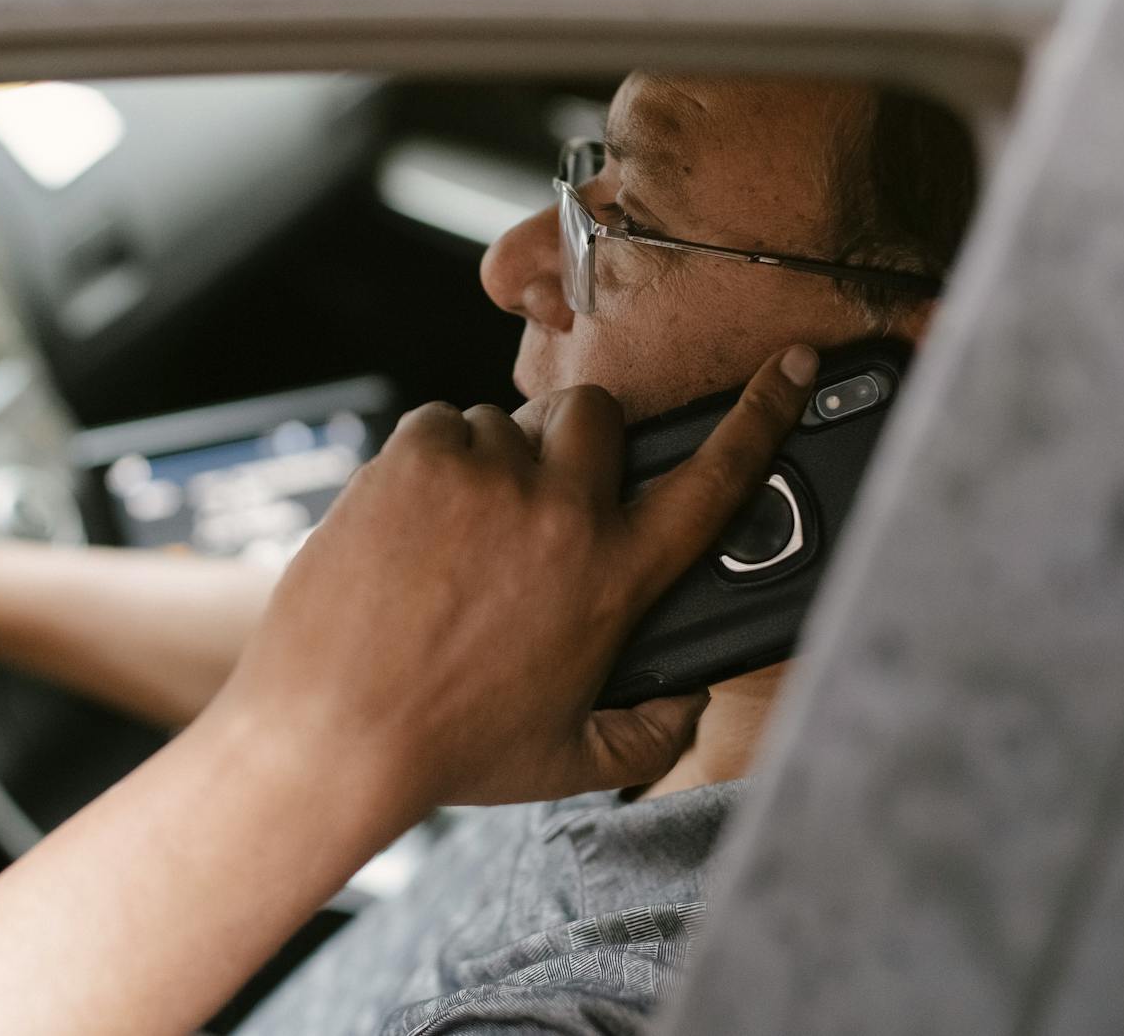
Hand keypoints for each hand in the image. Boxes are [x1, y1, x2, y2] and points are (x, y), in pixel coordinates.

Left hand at [208, 344, 819, 818]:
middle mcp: (564, 512)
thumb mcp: (565, 761)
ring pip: (507, 420)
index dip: (763, 414)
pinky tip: (410, 522)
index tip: (793, 363)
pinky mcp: (420, 456)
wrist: (330, 733)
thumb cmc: (445, 747)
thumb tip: (688, 705)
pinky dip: (430, 458)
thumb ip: (648, 736)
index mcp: (615, 576)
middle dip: (576, 438)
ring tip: (452, 538)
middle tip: (537, 491)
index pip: (715, 479)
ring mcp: (490, 477)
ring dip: (491, 462)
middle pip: (599, 414)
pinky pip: (441, 422)